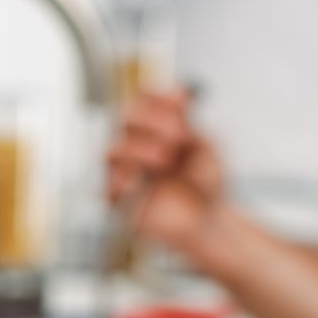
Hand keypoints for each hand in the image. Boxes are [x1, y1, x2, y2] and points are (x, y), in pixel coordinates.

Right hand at [105, 89, 227, 257]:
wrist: (209, 222)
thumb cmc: (208, 184)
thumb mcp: (206, 148)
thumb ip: (189, 124)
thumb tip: (178, 98)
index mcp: (156, 127)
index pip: (144, 100)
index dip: (158, 95)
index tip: (183, 100)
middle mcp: (137, 145)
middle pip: (124, 118)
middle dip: (152, 120)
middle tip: (179, 133)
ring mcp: (126, 172)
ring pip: (112, 150)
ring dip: (141, 149)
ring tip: (167, 161)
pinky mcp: (119, 200)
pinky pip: (107, 186)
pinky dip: (122, 180)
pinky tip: (140, 180)